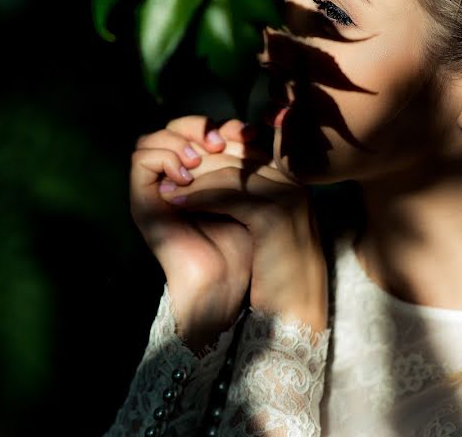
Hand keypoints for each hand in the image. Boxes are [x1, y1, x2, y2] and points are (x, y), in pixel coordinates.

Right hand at [130, 116, 258, 351]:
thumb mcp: (251, 193)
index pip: (196, 129)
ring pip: (151, 138)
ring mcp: (155, 190)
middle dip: (197, 126)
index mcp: (196, 175)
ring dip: (178, 141)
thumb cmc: (245, 242)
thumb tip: (252, 126)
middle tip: (219, 142)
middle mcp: (171, 179)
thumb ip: (245, 162)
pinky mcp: (142, 202)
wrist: (228, 282)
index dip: (218, 124)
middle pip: (172, 127)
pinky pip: (140, 159)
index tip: (247, 135)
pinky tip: (187, 174)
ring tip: (200, 160)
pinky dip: (164, 157)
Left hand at [156, 121, 329, 336]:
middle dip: (197, 164)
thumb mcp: (267, 224)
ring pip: (229, 172)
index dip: (210, 155)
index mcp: (293, 179)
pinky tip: (176, 203)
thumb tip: (213, 171)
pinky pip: (228, 195)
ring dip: (192, 179)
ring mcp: (287, 195)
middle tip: (166, 172)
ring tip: (165, 189)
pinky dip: (197, 196)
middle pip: (236, 155)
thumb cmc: (277, 271)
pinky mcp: (274, 216)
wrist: (296, 311)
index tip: (181, 165)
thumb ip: (250, 194)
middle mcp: (294, 181)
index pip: (245, 149)